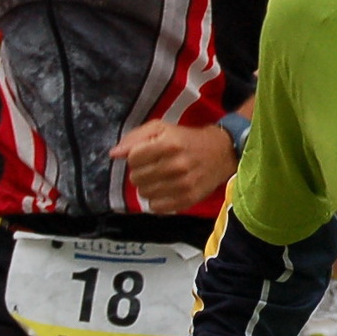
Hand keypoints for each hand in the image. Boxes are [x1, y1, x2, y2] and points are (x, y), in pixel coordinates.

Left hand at [110, 121, 237, 214]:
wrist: (222, 152)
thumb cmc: (187, 138)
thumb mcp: (162, 128)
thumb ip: (136, 138)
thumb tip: (114, 154)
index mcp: (169, 144)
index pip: (133, 158)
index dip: (136, 156)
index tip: (146, 154)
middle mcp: (176, 165)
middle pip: (136, 178)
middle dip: (141, 172)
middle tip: (153, 167)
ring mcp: (183, 185)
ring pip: (144, 193)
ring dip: (148, 186)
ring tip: (159, 178)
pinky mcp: (188, 200)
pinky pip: (157, 207)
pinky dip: (157, 200)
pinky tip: (166, 189)